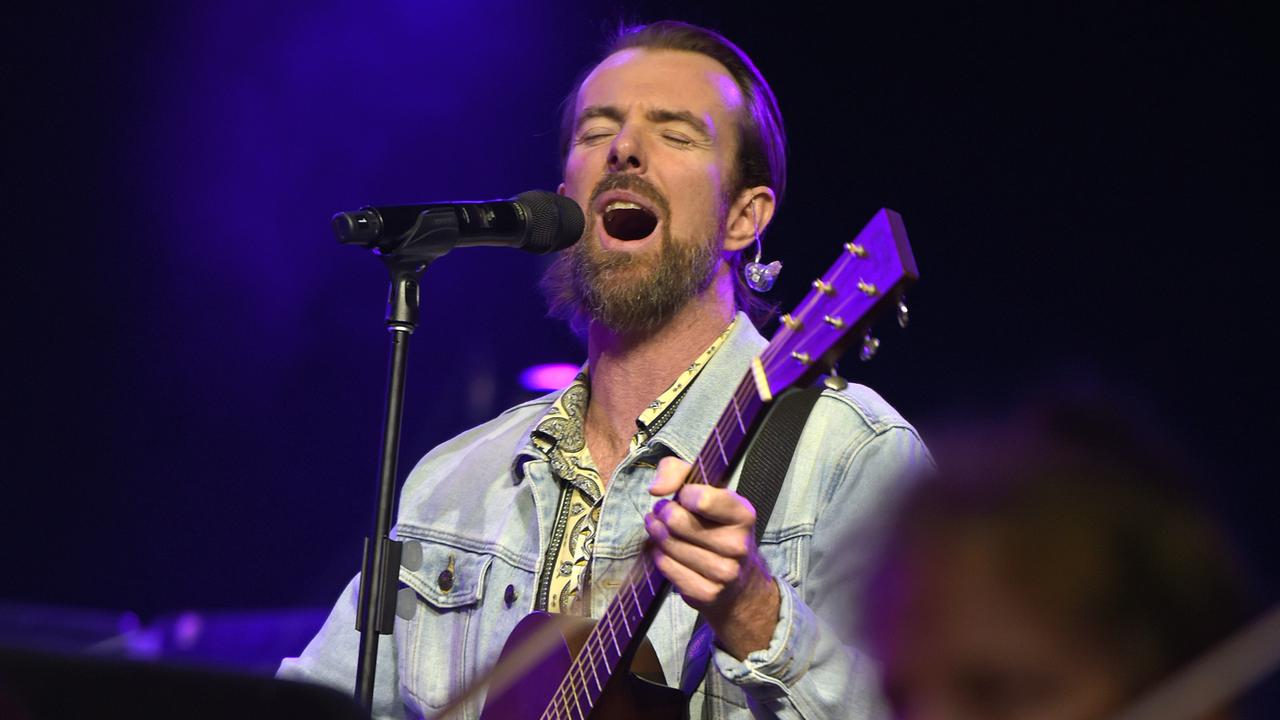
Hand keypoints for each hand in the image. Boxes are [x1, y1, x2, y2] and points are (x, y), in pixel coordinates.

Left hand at [645, 456, 780, 658]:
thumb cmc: (716, 525)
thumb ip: (677, 471)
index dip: (683, 494)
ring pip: (669, 546)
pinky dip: (659, 557)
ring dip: (657, 534)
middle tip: (663, 513)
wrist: (739, 582)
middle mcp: (738, 544)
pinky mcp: (707, 593)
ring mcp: (724, 572)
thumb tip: (655, 489)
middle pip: (677, 522)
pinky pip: (666, 568)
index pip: (700, 498)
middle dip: (663, 514)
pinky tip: (666, 552)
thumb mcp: (706, 490)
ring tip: (661, 530)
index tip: (683, 497)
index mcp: (743, 514)